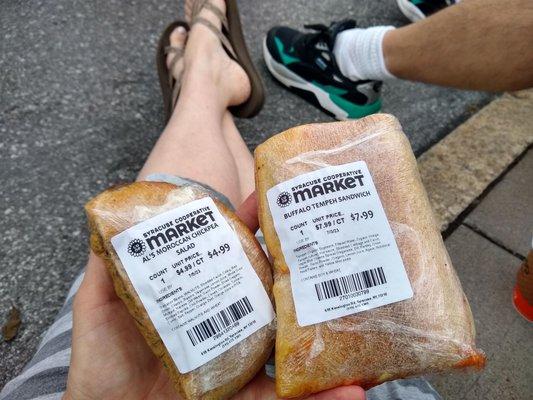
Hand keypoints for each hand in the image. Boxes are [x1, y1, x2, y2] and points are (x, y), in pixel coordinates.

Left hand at [64, 192, 365, 399]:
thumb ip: (106, 271)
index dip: (254, 233)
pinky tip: (351, 391)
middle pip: (275, 299)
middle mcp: (230, 330)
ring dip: (330, 338)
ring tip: (359, 320)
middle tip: (336, 252)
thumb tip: (111, 220)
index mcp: (202, 302)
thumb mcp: (100, 312)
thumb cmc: (103, 368)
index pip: (235, 262)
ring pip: (293, 350)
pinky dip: (322, 398)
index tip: (273, 203)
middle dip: (308, 276)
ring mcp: (241, 367)